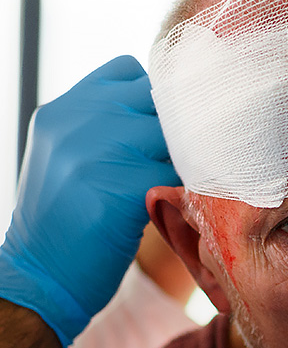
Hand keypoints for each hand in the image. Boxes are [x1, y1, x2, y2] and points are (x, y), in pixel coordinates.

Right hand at [0, 56, 179, 347]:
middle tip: (174, 162)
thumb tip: (172, 107)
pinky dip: (185, 186)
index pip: (129, 72)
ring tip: (171, 184)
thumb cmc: (67, 219)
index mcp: (62, 109)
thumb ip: (105, 125)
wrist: (41, 275)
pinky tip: (171, 204)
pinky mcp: (121, 186)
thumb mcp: (70, 155)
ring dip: (185, 157)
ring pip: (174, 133)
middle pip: (158, 98)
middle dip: (176, 127)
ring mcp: (96, 151)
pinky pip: (178, 172)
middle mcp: (75, 121)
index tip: (161, 129)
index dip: (155, 98)